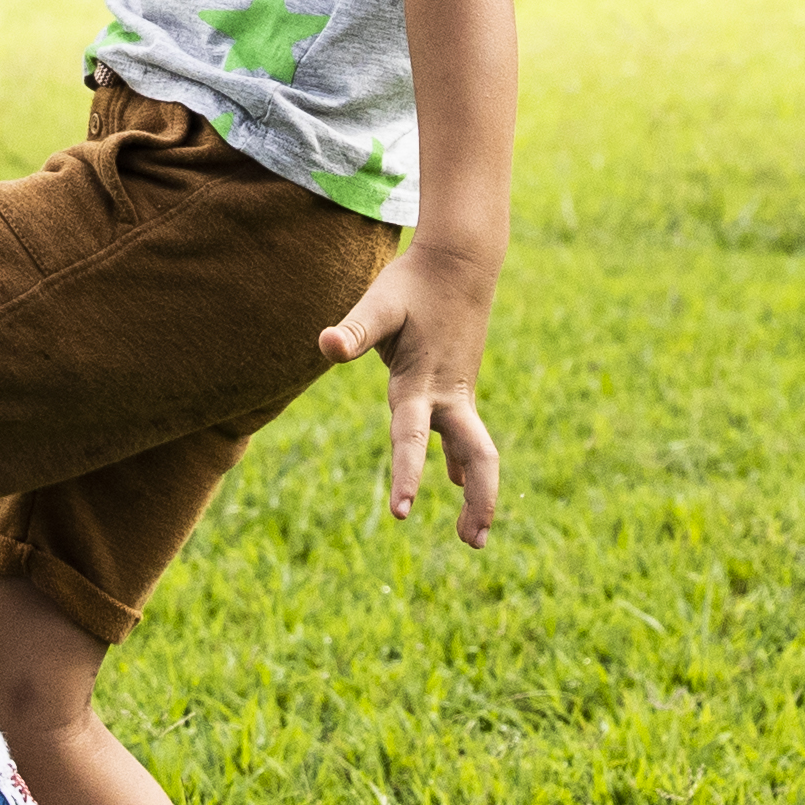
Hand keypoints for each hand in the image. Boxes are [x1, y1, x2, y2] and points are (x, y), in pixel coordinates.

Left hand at [316, 245, 503, 543]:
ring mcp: (457, 392)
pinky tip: (454, 480)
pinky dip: (462, 461)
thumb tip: (326, 344)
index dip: (407, 475)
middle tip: (472, 543)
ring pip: (476, 450)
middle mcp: (445, 395)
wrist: (461, 261)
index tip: (402, 514)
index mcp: (421, 383)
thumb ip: (355, 329)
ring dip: (476, 491)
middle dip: (478, 500)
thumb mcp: (379, 304)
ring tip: (471, 536)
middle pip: (475, 455)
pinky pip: (465, 433)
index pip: (411, 438)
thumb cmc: (411, 283)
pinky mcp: (459, 387)